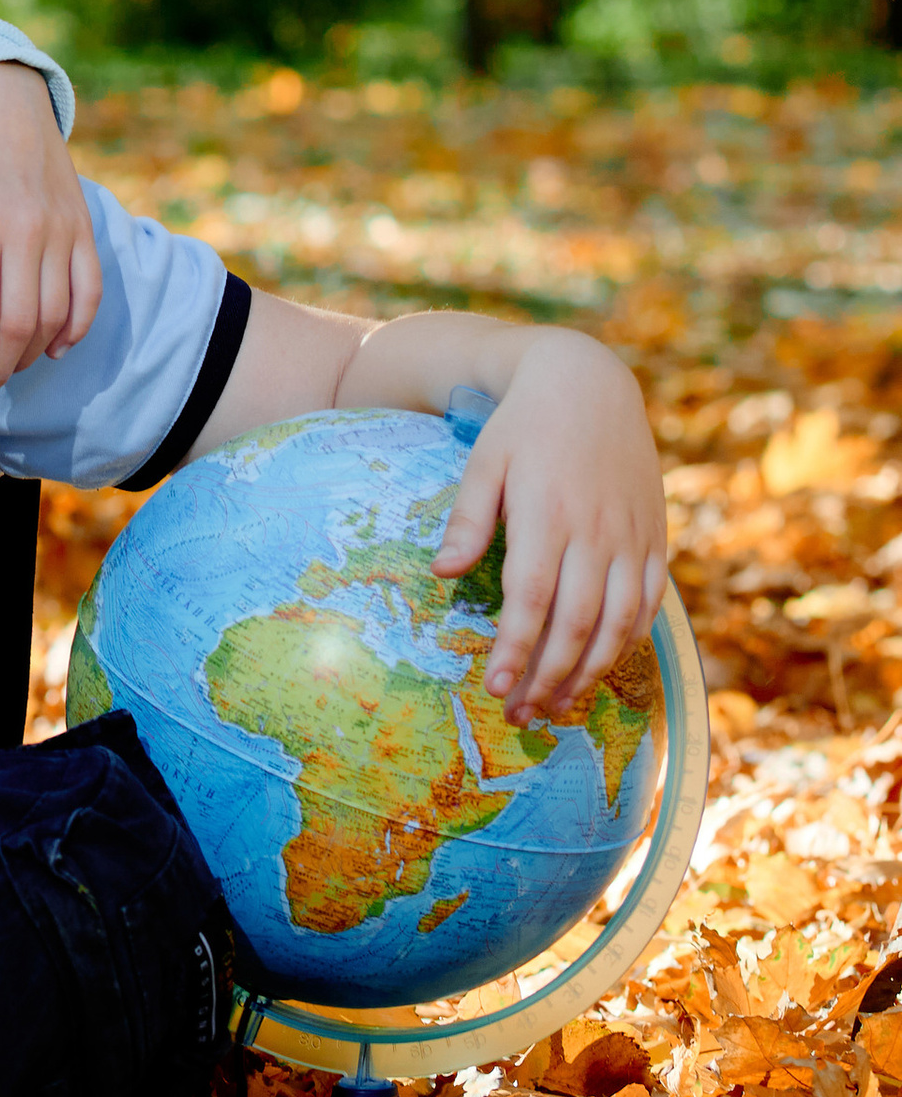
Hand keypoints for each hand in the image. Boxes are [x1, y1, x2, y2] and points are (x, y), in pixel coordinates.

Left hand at [0, 60, 101, 393]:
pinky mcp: (83, 226)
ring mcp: (61, 229)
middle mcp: (25, 230)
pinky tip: (57, 347)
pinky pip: (90, 289)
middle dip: (1, 365)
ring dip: (33, 352)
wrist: (1, 98)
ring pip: (56, 312)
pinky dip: (77, 326)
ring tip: (10, 367)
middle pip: (20, 320)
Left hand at [431, 338, 667, 720]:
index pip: (530, 601)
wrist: (589, 383)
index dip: (515, 651)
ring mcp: (631, 537)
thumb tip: (441, 574)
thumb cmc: (523, 425)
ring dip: (589, 672)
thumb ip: (467, 520)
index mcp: (547, 514)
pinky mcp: (655, 538)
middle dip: (548, 677)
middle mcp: (595, 532)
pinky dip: (629, 641)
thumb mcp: (483, 462)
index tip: (494, 688)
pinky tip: (603, 665)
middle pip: (575, 624)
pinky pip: (649, 603)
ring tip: (559, 705)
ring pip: (618, 623)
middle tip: (521, 714)